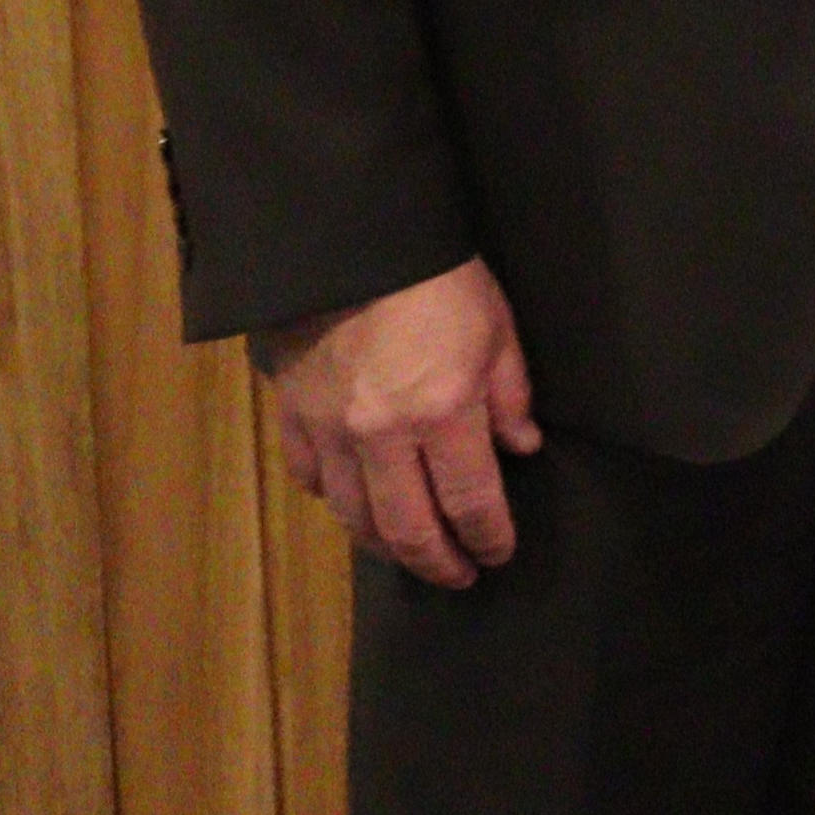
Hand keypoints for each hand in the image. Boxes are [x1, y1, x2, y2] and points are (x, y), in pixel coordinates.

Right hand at [254, 254, 540, 588]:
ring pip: (354, 516)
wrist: (350, 238)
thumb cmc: (436, 276)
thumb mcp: (497, 326)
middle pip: (409, 528)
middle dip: (438, 561)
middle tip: (458, 575)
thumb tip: (522, 448)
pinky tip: (353, 505)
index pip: (471, 501)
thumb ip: (511, 394)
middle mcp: (383, 435)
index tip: (498, 553)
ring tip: (411, 554)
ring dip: (386, 547)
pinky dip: (334, 501)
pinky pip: (310, 479)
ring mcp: (331, 430)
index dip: (488, 537)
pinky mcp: (293, 415)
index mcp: (443, 411)